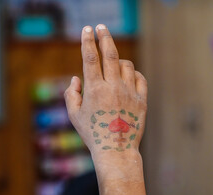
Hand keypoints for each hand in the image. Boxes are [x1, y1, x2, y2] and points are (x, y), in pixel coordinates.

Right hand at [64, 24, 146, 156]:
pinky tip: (126, 76)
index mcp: (95, 89)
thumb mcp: (74, 116)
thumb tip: (76, 78)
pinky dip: (132, 73)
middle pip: (110, 54)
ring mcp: (129, 92)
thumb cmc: (92, 133)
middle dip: (105, 37)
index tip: (87, 29)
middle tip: (101, 27)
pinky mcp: (141, 100)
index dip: (87, 41)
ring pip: (126, 64)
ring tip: (112, 65)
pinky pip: (139, 78)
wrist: (116, 150)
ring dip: (118, 60)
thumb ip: (71, 94)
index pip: (90, 58)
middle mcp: (113, 87)